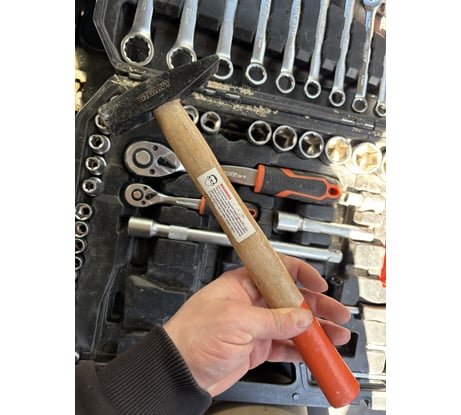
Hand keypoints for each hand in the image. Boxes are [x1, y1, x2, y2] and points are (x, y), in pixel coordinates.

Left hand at [164, 255, 350, 396]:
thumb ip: (274, 320)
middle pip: (291, 299)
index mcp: (243, 284)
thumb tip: (301, 317)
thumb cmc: (193, 336)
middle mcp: (251, 302)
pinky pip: (285, 345)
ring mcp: (255, 325)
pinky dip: (302, 349)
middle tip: (338, 314)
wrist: (178, 370)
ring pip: (292, 324)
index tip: (319, 283)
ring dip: (315, 330)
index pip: (277, 270)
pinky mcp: (256, 347)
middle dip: (317, 306)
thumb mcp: (237, 322)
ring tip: (336, 336)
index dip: (301, 274)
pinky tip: (315, 351)